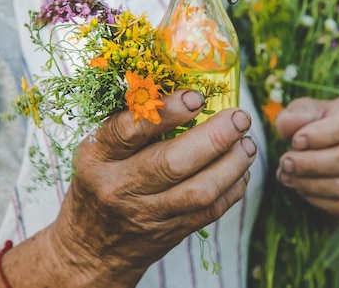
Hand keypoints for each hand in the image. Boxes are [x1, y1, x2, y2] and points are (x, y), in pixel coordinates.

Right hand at [49, 90, 255, 286]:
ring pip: (199, 191)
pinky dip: (232, 188)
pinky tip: (241, 171)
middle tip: (239, 117)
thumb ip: (131, 124)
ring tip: (247, 144)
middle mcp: (120, 186)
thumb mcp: (99, 151)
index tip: (196, 96)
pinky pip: (209, 211)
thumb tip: (186, 89)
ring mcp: (146, 214)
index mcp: (98, 156)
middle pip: (172, 163)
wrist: (91, 249)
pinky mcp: (170, 233)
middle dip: (214, 137)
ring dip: (232, 164)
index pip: (130, 130)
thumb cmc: (99, 183)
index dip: (167, 112)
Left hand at [275, 91, 338, 218]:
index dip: (321, 135)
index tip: (295, 141)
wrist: (336, 140)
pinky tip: (302, 189)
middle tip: (285, 163)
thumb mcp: (307, 109)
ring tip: (287, 176)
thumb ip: (296, 114)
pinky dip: (320, 201)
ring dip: (311, 185)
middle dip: (311, 164)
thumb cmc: (319, 120)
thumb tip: (286, 125)